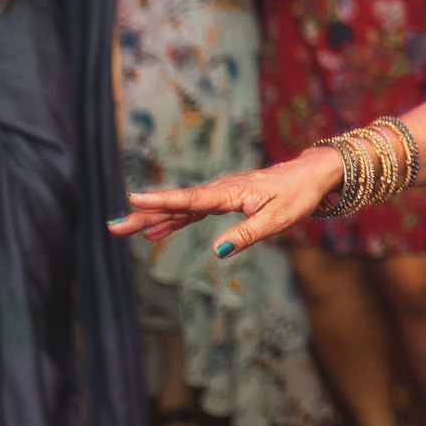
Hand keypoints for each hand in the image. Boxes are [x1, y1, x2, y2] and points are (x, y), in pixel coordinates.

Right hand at [111, 147, 345, 256]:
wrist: (310, 175)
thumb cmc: (297, 196)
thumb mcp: (278, 219)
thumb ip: (247, 234)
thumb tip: (218, 251)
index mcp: (231, 192)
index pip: (191, 199)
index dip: (162, 201)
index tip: (134, 200)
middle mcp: (221, 190)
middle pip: (178, 203)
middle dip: (145, 214)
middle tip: (115, 226)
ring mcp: (221, 194)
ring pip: (182, 206)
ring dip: (154, 217)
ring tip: (125, 229)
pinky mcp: (224, 199)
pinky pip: (194, 210)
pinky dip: (175, 219)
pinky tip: (157, 230)